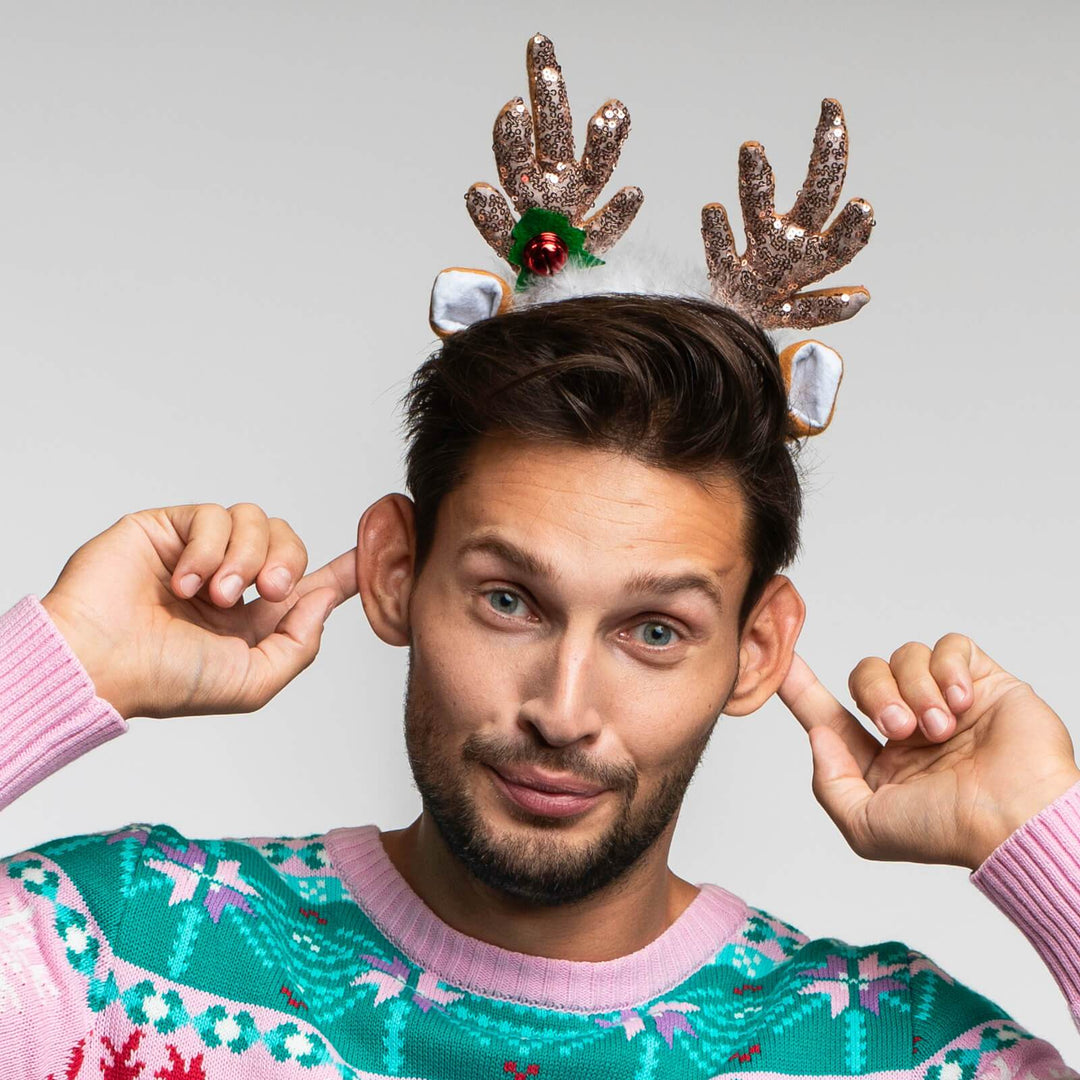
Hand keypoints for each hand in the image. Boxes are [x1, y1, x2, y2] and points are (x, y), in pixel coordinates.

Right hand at [39, 503, 357, 719]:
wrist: (101, 662)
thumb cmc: (167, 681)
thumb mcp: (253, 682)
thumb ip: (300, 644)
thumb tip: (326, 600)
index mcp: (255, 617)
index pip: (309, 583)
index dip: (342, 569)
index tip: (373, 554)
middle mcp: (232, 580)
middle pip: (289, 542)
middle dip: (287, 562)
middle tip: (264, 591)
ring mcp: (202, 552)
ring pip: (256, 520)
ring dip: (242, 558)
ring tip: (215, 596)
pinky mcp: (171, 528)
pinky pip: (215, 515)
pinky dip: (207, 550)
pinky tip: (184, 581)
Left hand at [778, 634, 1079, 869]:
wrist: (1016, 818)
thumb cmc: (948, 832)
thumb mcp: (866, 827)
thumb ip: (829, 782)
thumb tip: (817, 734)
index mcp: (880, 760)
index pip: (828, 713)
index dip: (800, 687)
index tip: (778, 659)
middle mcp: (910, 727)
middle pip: (864, 676)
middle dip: (875, 695)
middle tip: (901, 728)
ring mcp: (946, 701)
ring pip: (904, 657)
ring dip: (916, 690)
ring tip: (941, 727)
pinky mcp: (982, 682)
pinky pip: (949, 646)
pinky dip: (948, 668)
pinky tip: (962, 702)